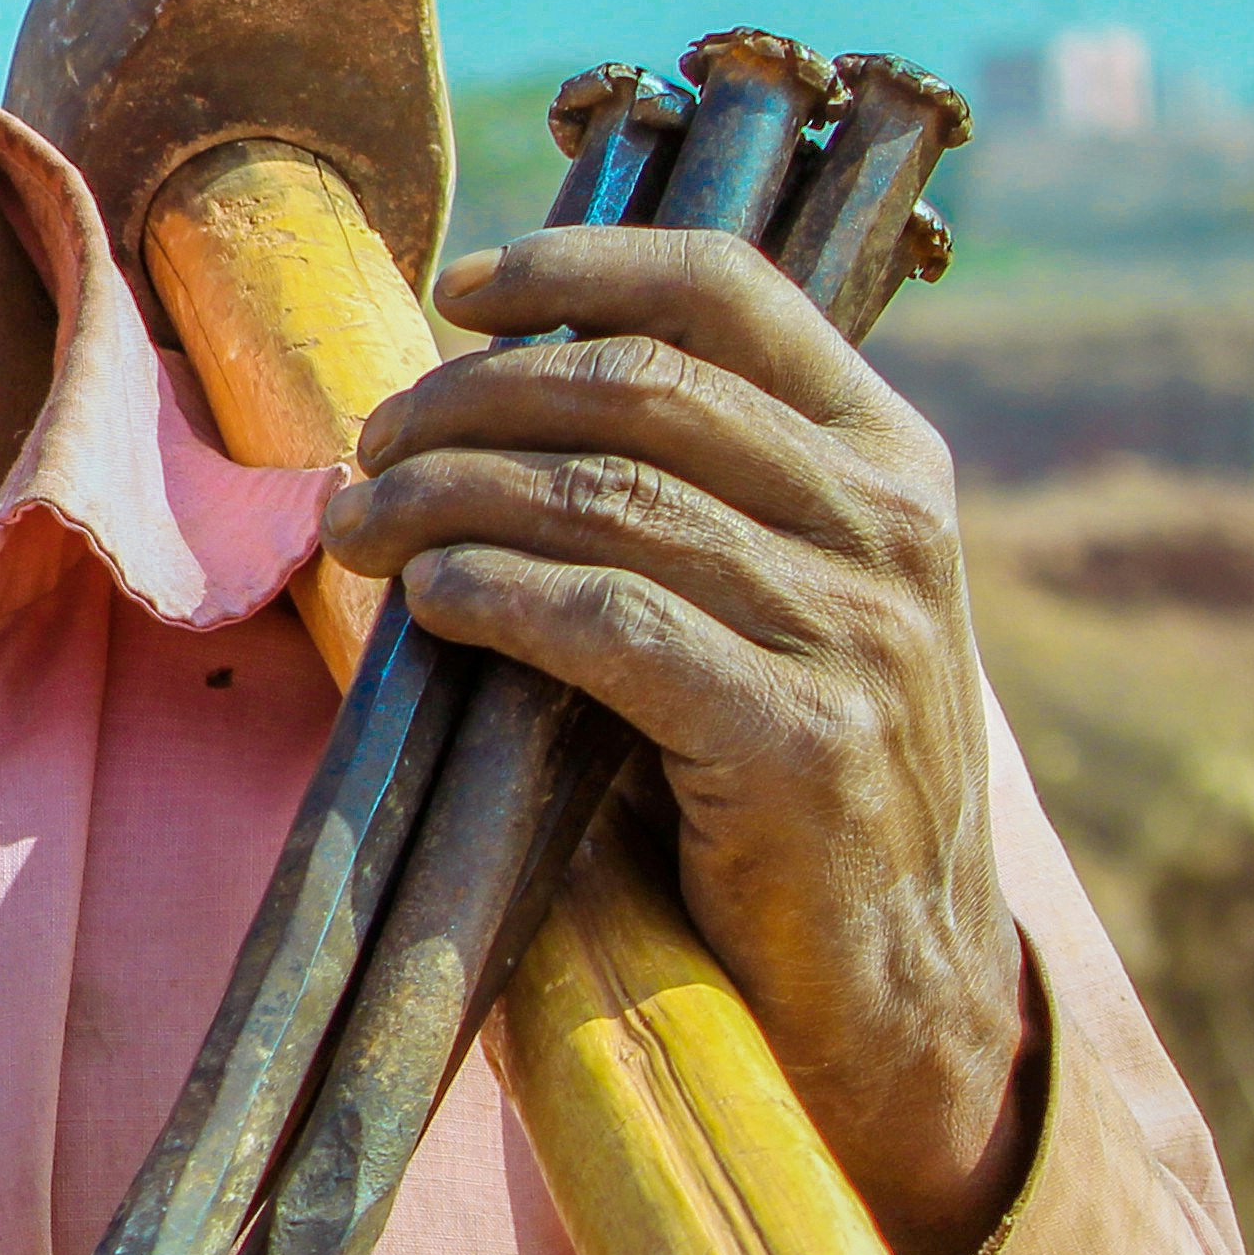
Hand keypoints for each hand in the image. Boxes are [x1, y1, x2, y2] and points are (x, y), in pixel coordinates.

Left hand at [321, 226, 1040, 1254]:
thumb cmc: (780, 778)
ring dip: (448, 500)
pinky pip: (617, 629)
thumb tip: (466, 412)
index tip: (459, 288)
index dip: (582, 266)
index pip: (733, 290)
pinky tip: (430, 603)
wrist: (896, 989)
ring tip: (357, 525)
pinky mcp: (807, 749)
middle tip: (369, 447)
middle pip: (639, 387)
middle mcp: (891, 528)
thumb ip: (677, 499)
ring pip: (608, 500)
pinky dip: (498, 598)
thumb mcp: (766, 604)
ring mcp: (862, 638)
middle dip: (471, 399)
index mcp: (888, 459)